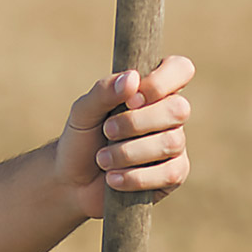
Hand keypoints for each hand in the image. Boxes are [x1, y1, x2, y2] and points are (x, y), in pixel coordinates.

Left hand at [56, 55, 194, 218]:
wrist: (71, 181)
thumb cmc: (81, 139)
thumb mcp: (83, 112)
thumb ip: (103, 92)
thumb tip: (132, 78)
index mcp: (151, 91)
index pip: (180, 69)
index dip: (161, 81)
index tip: (130, 99)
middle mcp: (169, 115)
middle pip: (179, 109)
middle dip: (136, 123)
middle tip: (107, 131)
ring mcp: (175, 144)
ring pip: (171, 142)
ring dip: (128, 152)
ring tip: (102, 160)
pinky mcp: (174, 174)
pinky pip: (170, 174)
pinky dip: (135, 177)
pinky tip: (113, 178)